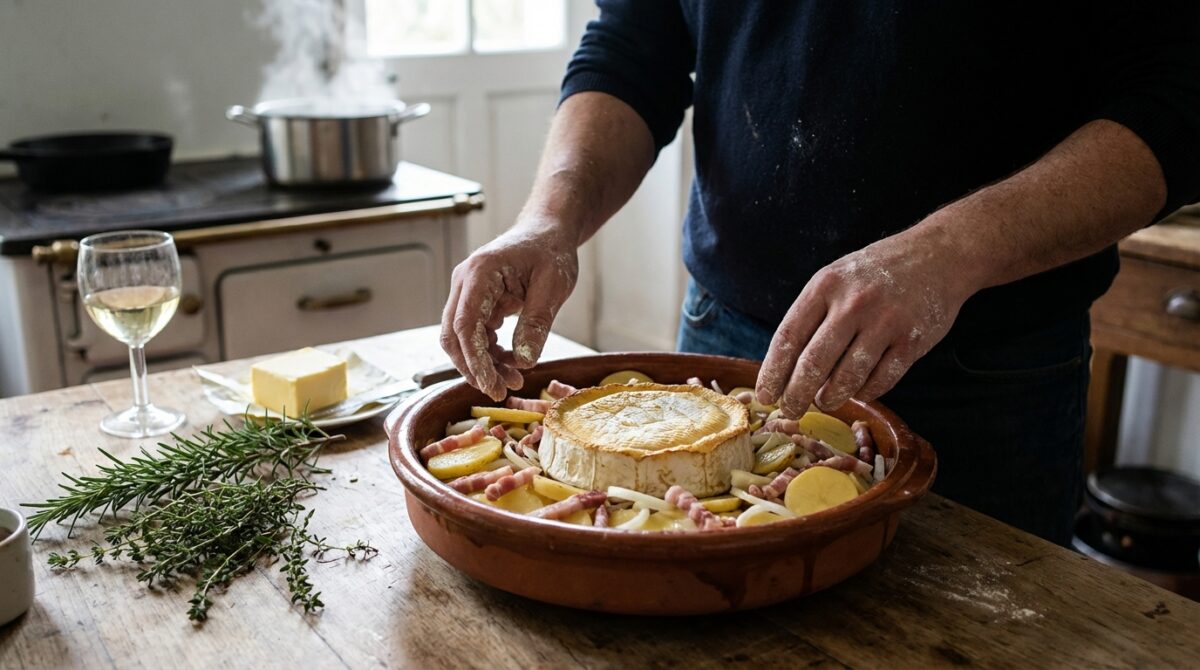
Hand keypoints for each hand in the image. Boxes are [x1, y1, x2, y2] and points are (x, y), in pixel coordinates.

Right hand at [440, 221, 578, 400]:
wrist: (547, 232)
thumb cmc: (551, 251)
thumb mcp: (553, 286)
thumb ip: (537, 323)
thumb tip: (524, 363)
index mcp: (480, 273)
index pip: (466, 325)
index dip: (475, 360)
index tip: (491, 386)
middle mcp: (465, 283)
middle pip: (454, 335)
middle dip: (474, 367)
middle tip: (501, 391)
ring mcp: (467, 292)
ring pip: (462, 339)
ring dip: (483, 364)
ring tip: (513, 381)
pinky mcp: (476, 302)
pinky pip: (475, 335)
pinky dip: (489, 354)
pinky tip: (511, 364)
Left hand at [755, 229, 975, 417]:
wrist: (937, 255)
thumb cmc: (876, 272)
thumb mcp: (835, 277)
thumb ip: (812, 314)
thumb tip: (785, 366)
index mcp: (825, 286)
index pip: (788, 337)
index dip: (773, 372)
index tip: (764, 395)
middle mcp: (853, 303)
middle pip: (813, 363)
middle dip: (796, 395)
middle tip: (790, 411)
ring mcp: (885, 322)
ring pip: (847, 377)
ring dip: (830, 397)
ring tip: (823, 402)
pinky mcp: (912, 341)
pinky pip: (881, 380)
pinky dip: (865, 392)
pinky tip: (857, 392)